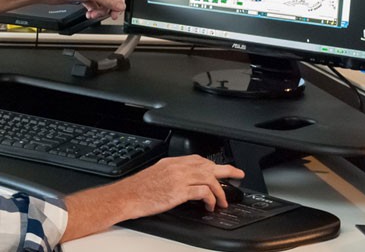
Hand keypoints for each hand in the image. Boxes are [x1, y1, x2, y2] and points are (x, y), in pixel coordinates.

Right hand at [61, 155, 243, 241]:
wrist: (126, 196)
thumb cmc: (137, 190)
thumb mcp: (155, 176)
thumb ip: (171, 175)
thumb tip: (184, 183)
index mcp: (171, 162)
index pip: (198, 159)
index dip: (213, 165)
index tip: (222, 169)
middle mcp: (177, 167)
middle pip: (208, 164)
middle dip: (226, 170)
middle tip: (238, 175)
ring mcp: (179, 178)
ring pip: (209, 177)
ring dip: (219, 191)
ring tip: (222, 201)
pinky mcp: (179, 191)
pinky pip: (203, 192)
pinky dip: (210, 199)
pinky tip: (209, 206)